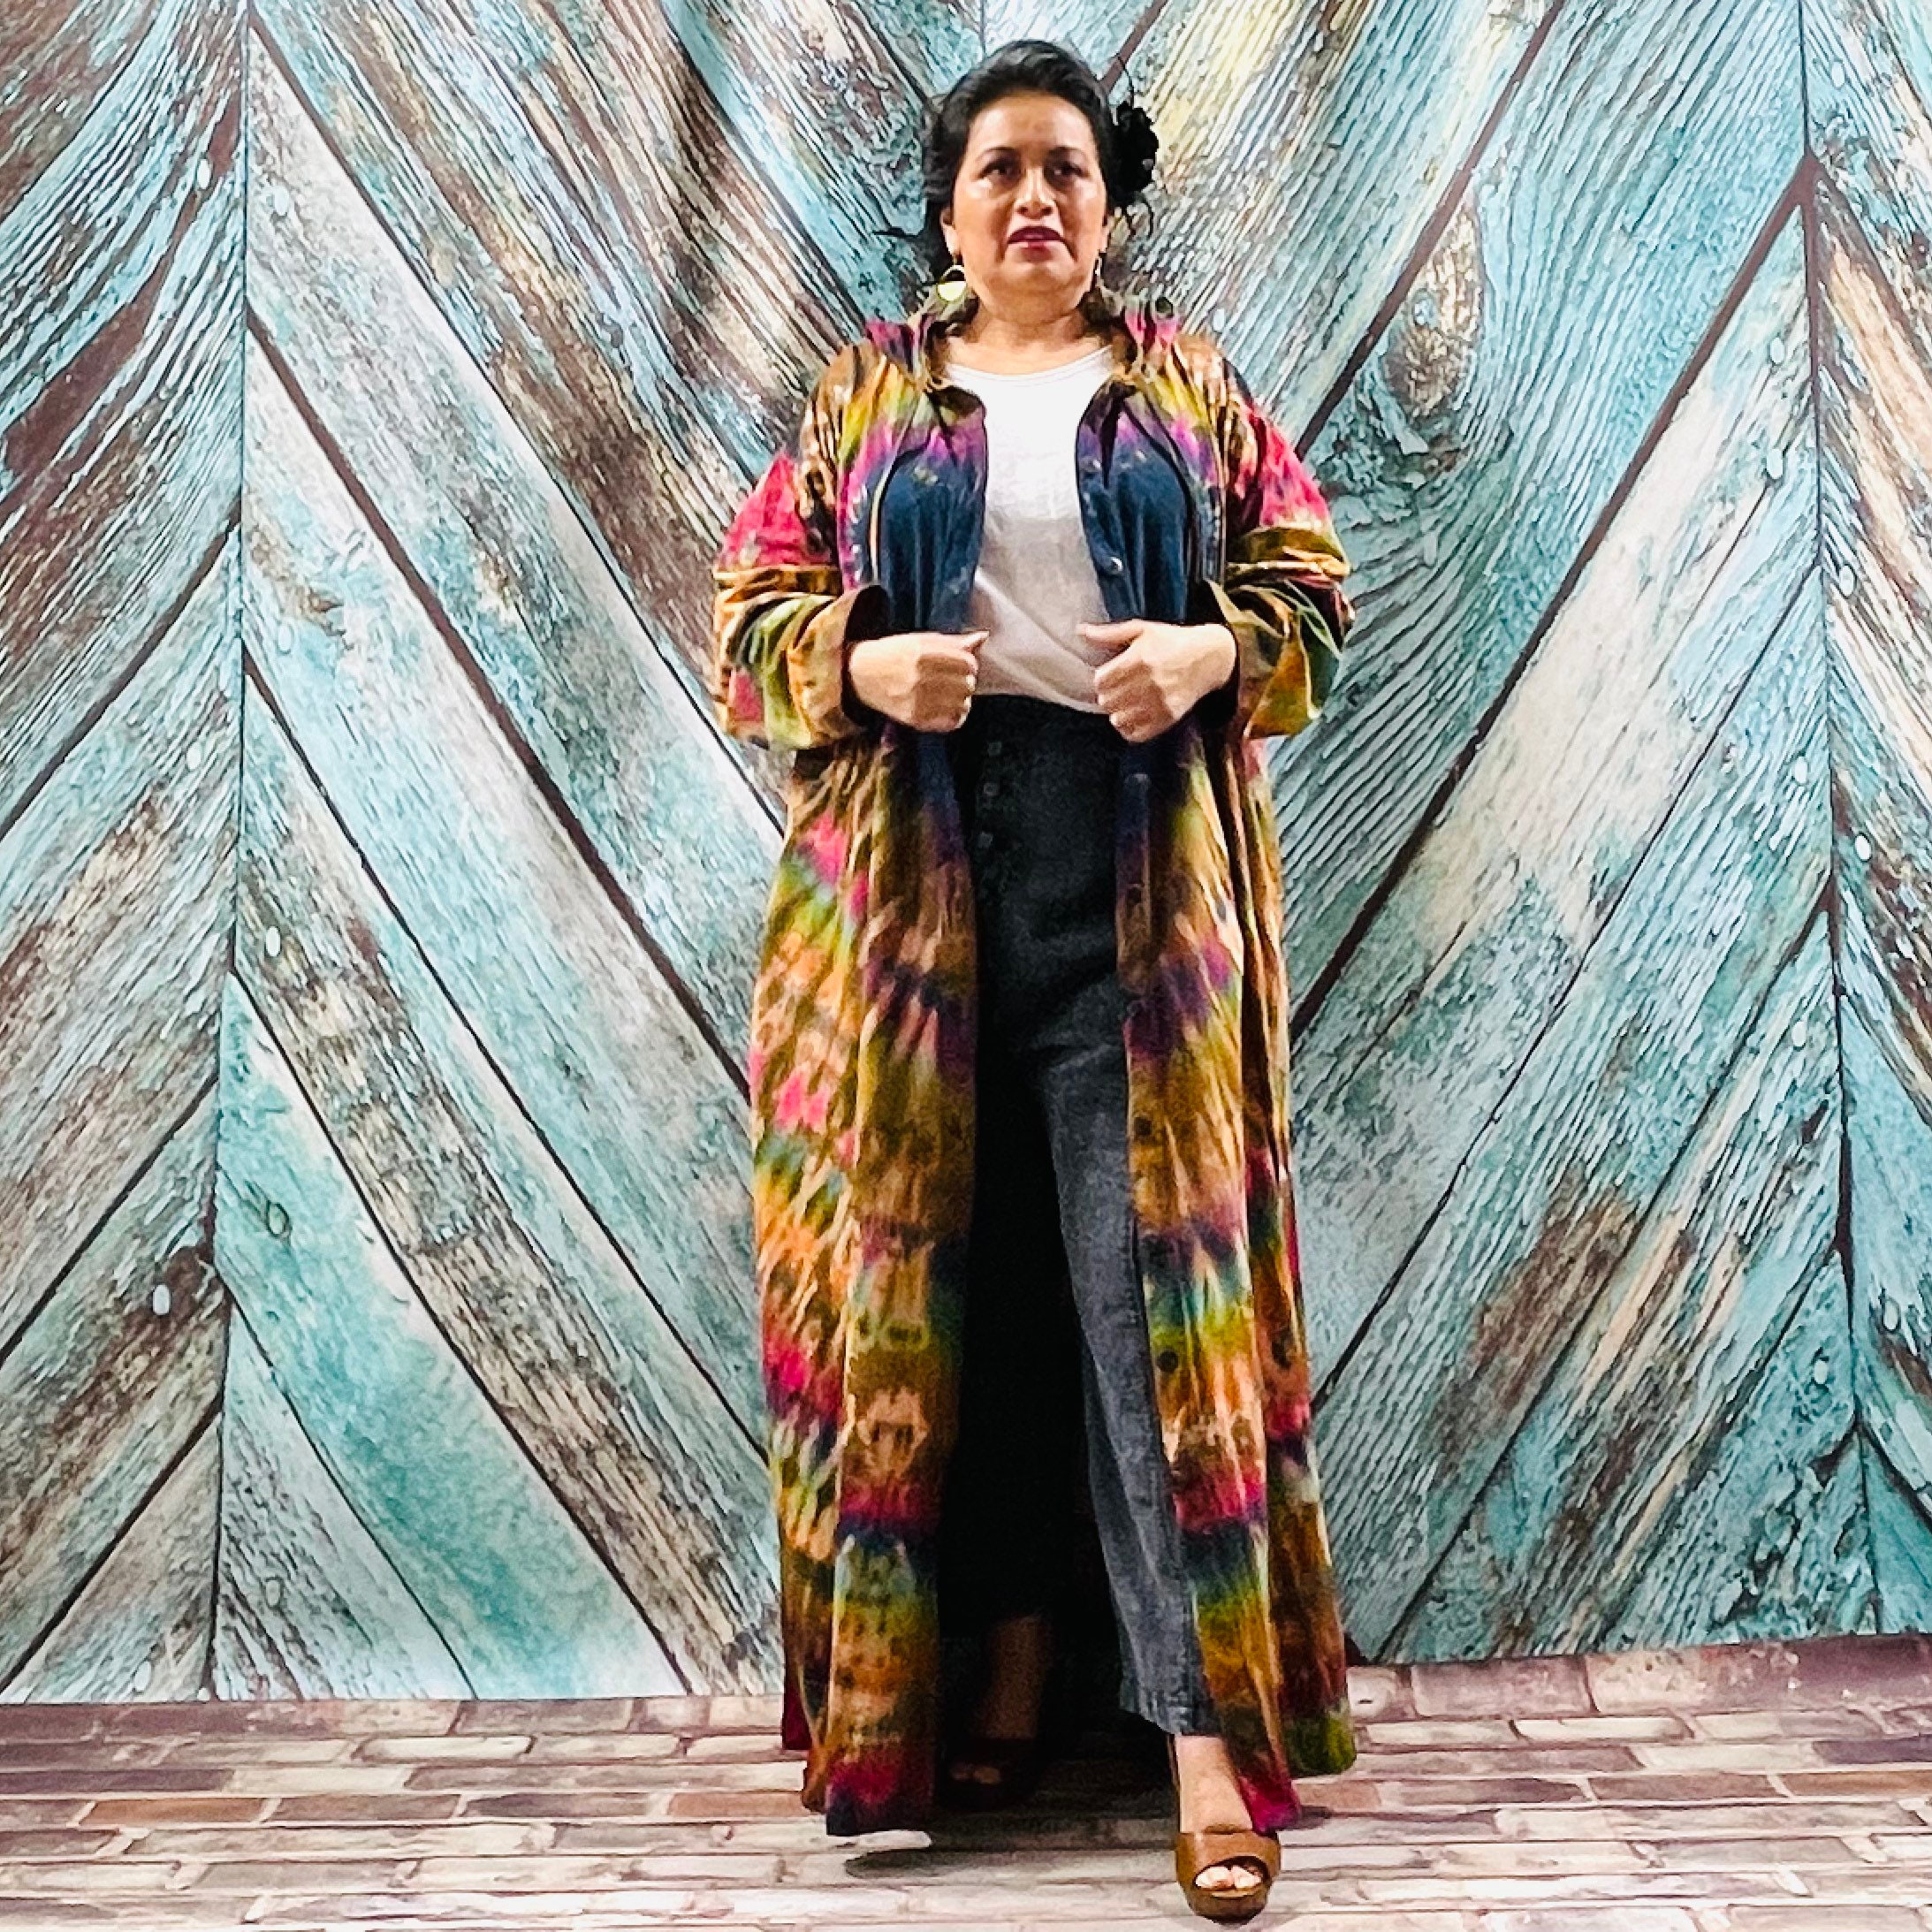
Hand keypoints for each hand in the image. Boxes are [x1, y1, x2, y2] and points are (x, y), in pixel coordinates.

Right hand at [846, 628, 986, 730]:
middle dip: (966, 682)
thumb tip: (983, 637)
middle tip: (955, 681)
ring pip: (963, 705)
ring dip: (962, 700)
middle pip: (968, 684)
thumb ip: (952, 642)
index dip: (969, 664)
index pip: (967, 663)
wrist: (859, 675)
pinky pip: (951, 722)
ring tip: (950, 695)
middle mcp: (920, 677)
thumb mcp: (919, 640)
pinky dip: (955, 716)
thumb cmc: (891, 654)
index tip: (962, 666)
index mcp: (922, 653)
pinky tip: (946, 708)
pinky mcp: (914, 719)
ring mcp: (917, 700)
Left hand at [1079, 618, 1236, 742]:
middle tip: (1117, 689)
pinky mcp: (1168, 718)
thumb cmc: (1172, 641)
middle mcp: (1149, 682)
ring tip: (1125, 703)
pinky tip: (1134, 715)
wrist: (1210, 657)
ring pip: (1118, 720)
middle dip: (1108, 695)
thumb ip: (1109, 634)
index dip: (1101, 679)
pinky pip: (1136, 734)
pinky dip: (1129, 728)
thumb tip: (1081, 631)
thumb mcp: (1142, 630)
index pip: (1101, 681)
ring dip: (1117, 713)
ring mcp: (1160, 703)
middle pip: (1107, 701)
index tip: (1109, 676)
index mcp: (1140, 659)